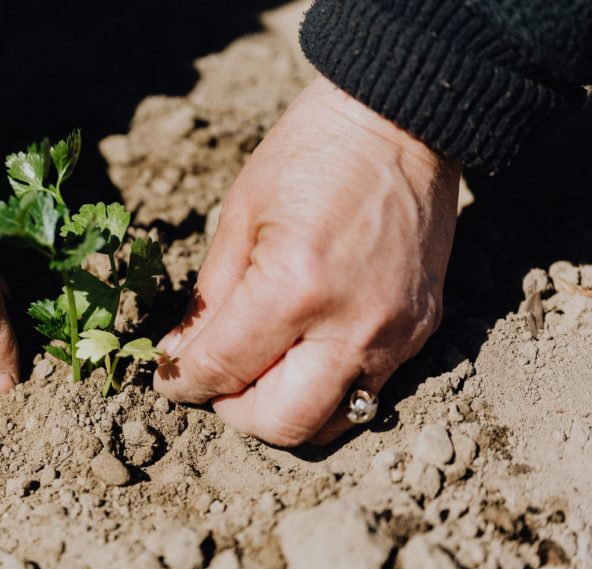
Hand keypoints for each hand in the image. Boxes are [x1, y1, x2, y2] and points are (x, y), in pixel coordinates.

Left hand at [154, 77, 460, 445]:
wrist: (403, 122)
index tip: (170, 378)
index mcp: (293, 288)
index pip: (223, 370)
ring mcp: (395, 335)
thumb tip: (180, 358)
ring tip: (261, 372)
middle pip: (281, 424)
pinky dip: (324, 388)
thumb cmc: (311, 154)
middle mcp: (351, 325)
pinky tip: (304, 352)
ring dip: (283, 411)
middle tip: (218, 382)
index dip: (183, 383)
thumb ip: (208, 299)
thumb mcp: (240, 216)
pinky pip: (366, 392)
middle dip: (235, 412)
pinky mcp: (421, 332)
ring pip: (330, 423)